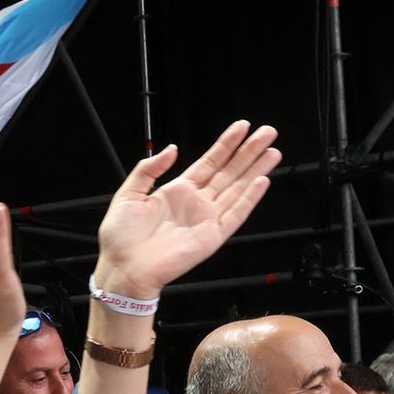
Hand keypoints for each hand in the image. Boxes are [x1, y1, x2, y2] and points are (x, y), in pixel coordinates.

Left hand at [93, 121, 279, 296]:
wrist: (123, 267)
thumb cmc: (121, 235)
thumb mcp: (129, 193)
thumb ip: (149, 169)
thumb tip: (171, 148)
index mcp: (177, 191)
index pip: (209, 162)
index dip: (226, 144)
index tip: (242, 126)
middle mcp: (196, 202)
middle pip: (229, 172)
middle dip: (249, 151)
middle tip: (268, 132)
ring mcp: (207, 219)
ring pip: (238, 189)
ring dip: (256, 170)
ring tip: (273, 151)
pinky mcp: (212, 237)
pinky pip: (235, 215)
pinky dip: (250, 198)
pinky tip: (261, 180)